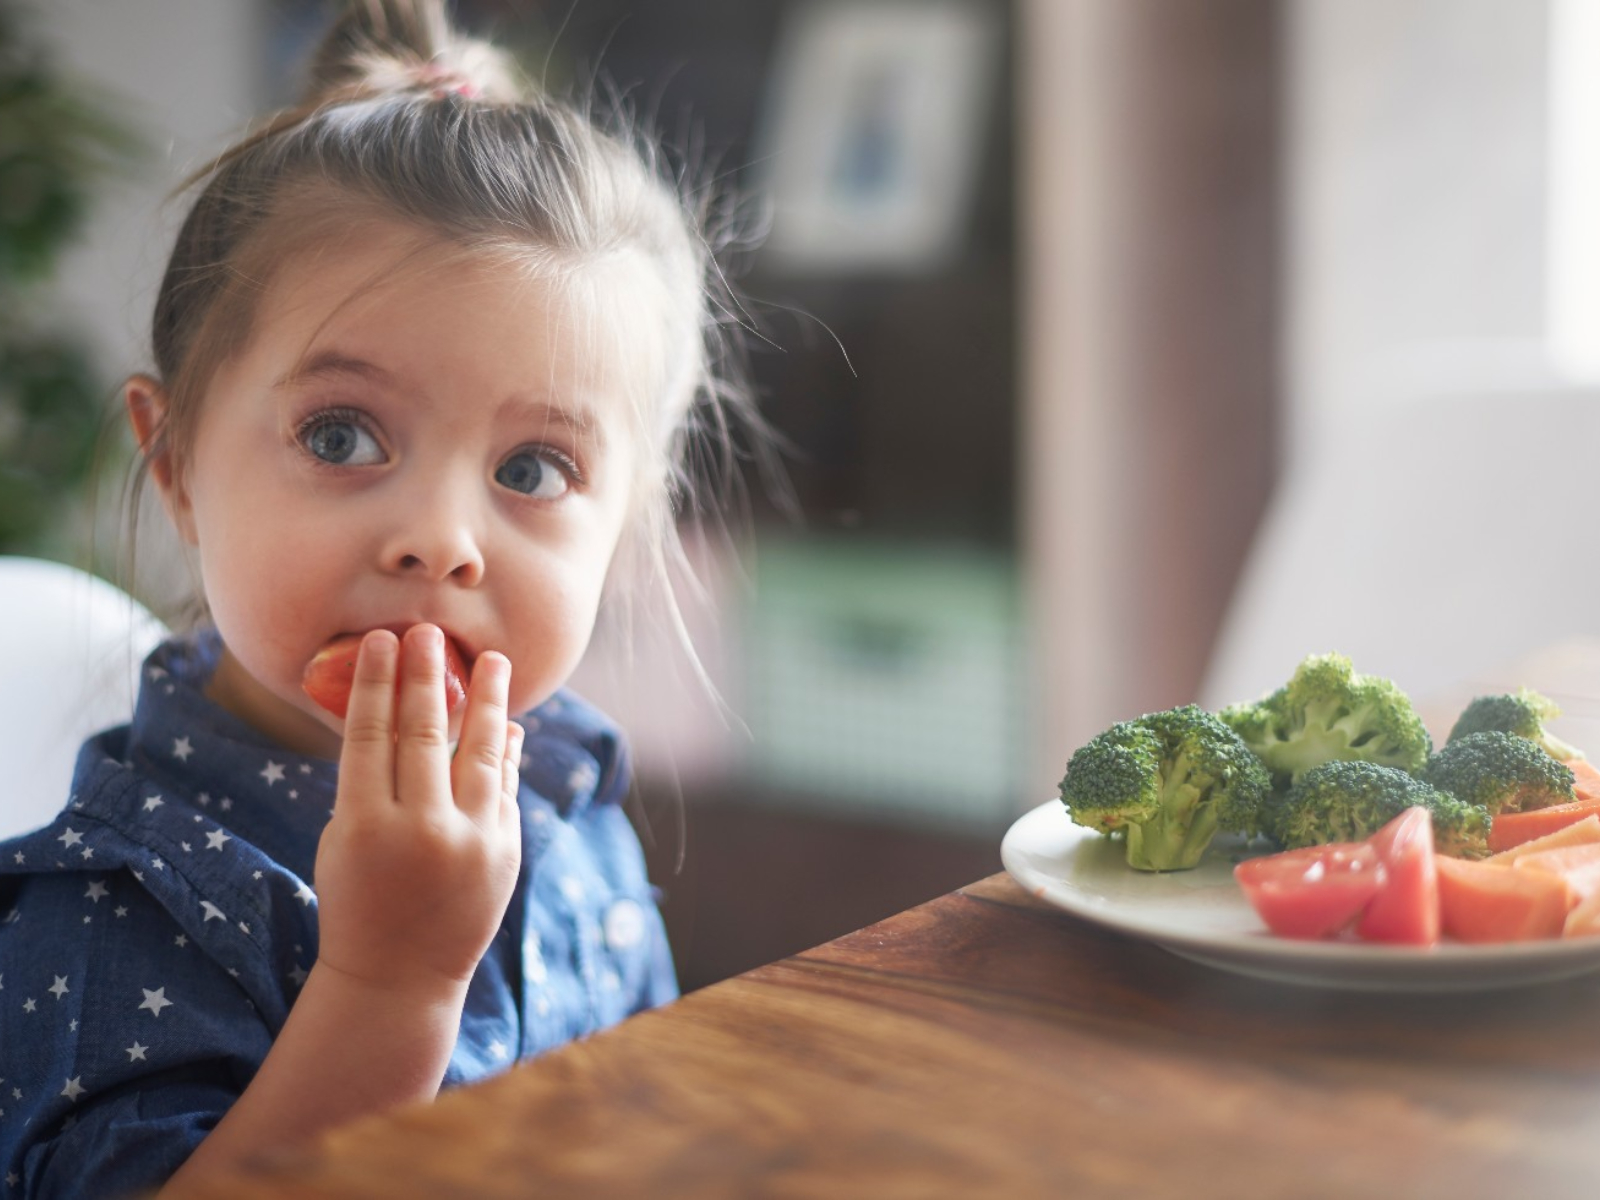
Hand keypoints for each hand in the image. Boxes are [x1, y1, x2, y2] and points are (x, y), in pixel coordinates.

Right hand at [312, 625, 523, 996]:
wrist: (398, 976)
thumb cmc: (357, 898)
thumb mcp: (344, 841)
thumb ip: (372, 782)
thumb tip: (404, 715)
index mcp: (364, 826)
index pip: (371, 736)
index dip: (378, 683)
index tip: (383, 640)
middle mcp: (420, 831)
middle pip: (424, 734)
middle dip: (427, 677)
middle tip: (429, 632)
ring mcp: (470, 842)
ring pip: (481, 753)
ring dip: (488, 701)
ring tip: (493, 660)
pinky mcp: (504, 852)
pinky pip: (505, 787)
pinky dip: (506, 753)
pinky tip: (507, 723)